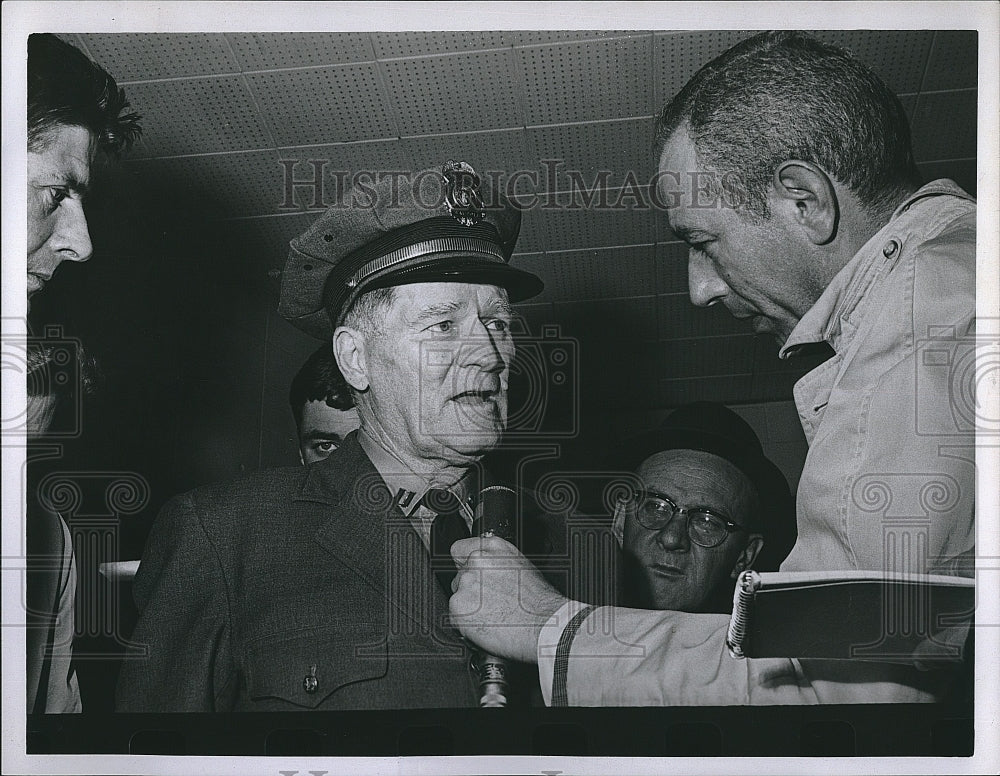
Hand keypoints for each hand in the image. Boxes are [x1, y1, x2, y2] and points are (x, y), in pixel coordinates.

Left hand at [449, 535, 567, 663]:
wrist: (543, 626)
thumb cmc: (540, 602)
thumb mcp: (522, 567)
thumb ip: (498, 563)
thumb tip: (488, 570)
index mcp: (493, 547)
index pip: (460, 550)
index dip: (464, 565)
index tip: (469, 575)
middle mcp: (477, 560)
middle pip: (459, 576)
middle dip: (470, 590)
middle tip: (490, 603)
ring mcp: (466, 582)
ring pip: (457, 596)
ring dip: (469, 607)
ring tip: (492, 616)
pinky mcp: (458, 606)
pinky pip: (455, 617)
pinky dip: (466, 624)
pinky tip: (487, 625)